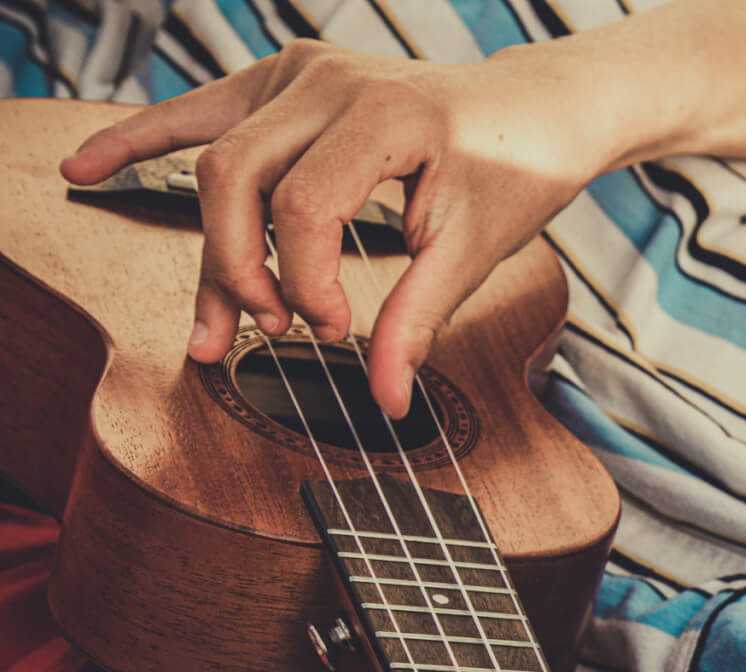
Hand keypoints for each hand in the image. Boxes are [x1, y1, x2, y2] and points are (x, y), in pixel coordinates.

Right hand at [59, 40, 606, 418]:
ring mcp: (298, 74)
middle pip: (237, 178)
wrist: (532, 110)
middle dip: (243, 268)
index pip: (303, 206)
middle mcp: (330, 83)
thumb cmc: (513, 170)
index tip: (334, 331)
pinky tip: (85, 168)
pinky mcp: (281, 81)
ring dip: (209, 245)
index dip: (304, 281)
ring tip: (212, 328)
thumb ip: (418, 319)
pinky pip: (200, 112)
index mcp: (384, 116)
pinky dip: (142, 139)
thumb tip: (384, 397)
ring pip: (216, 157)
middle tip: (273, 333)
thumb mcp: (474, 250)